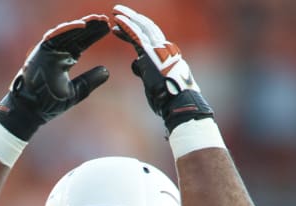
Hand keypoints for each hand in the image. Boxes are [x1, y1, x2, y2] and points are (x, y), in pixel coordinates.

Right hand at [0, 14, 110, 140]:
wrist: (30, 111)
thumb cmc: (49, 104)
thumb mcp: (75, 92)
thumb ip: (89, 81)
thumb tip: (107, 71)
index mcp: (64, 61)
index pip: (81, 44)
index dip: (94, 35)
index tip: (109, 28)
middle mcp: (56, 54)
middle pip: (75, 36)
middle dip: (90, 27)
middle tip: (105, 19)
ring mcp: (47, 52)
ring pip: (66, 34)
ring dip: (81, 25)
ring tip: (97, 19)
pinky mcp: (39, 52)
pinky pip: (53, 37)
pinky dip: (66, 30)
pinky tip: (81, 25)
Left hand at [112, 5, 213, 132]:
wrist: (180, 104)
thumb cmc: (169, 101)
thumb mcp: (155, 82)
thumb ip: (146, 70)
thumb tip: (137, 64)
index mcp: (166, 55)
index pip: (148, 38)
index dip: (133, 30)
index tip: (118, 29)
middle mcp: (165, 48)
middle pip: (147, 28)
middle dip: (132, 18)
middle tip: (117, 12)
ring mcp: (160, 49)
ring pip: (142, 27)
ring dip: (128, 17)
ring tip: (115, 11)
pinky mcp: (153, 53)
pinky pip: (138, 35)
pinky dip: (127, 26)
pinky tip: (117, 20)